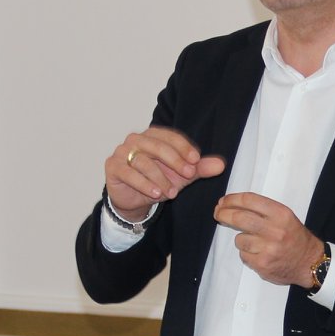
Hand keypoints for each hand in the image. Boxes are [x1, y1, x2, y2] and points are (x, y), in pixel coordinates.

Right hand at [105, 126, 226, 220]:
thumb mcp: (181, 176)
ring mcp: (122, 152)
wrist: (135, 200)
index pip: (170, 137)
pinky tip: (155, 193)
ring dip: (160, 178)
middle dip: (175, 161)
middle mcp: (136, 140)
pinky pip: (129, 173)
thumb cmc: (158, 181)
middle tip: (189, 175)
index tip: (196, 161)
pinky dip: (143, 183)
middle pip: (157, 146)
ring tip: (172, 193)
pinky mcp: (113, 167)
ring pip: (143, 161)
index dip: (184, 148)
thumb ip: (199, 169)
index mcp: (153, 136)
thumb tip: (221, 165)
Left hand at [214, 192, 325, 285]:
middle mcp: (275, 230)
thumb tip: (228, 205)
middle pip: (239, 218)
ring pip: (239, 239)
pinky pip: (243, 255)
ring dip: (241, 240)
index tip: (222, 202)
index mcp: (281, 214)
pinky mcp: (263, 264)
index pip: (249, 200)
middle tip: (218, 214)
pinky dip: (247, 254)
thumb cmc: (294, 237)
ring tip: (255, 243)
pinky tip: (259, 254)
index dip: (231, 199)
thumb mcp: (284, 217)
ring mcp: (268, 248)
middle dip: (223, 214)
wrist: (310, 262)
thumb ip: (261, 210)